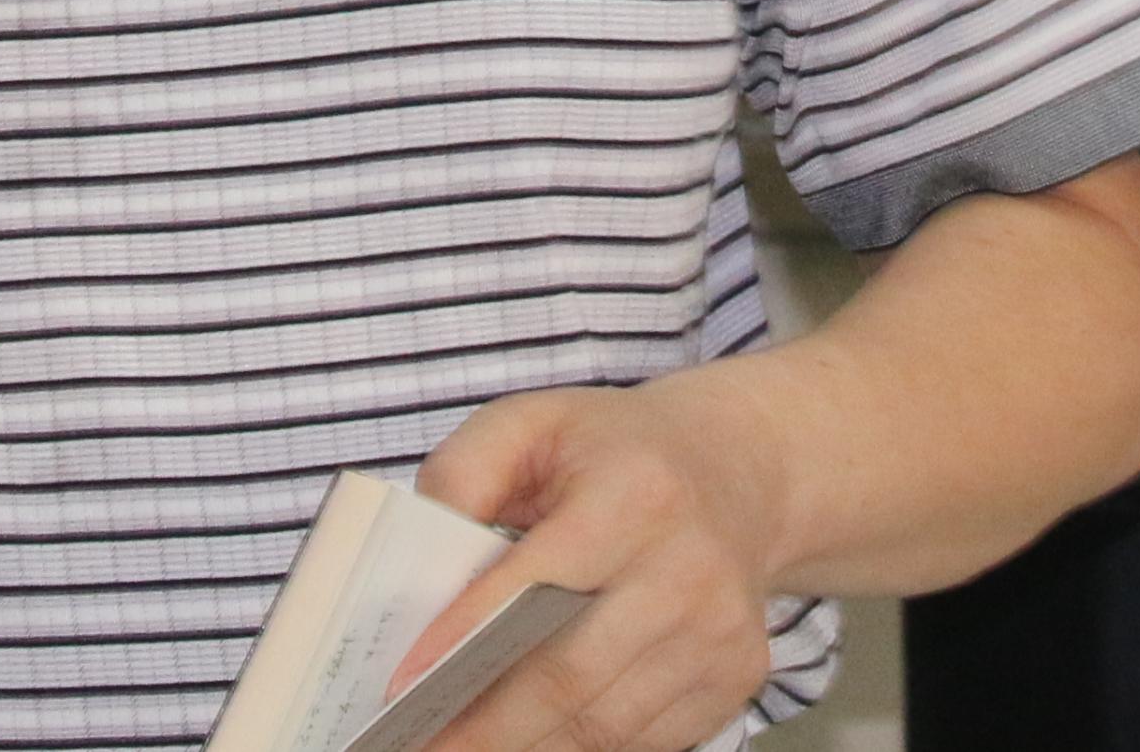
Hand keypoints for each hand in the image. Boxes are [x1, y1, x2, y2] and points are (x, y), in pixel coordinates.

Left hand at [403, 376, 793, 751]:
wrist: (737, 470)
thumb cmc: (616, 450)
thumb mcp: (533, 422)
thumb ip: (464, 474)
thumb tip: (417, 565)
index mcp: (636, 494)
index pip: (536, 584)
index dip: (463, 640)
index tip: (403, 686)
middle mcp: (688, 568)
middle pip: (569, 676)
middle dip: (483, 725)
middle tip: (419, 742)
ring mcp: (720, 631)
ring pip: (603, 723)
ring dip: (527, 746)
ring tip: (463, 747)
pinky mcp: (736, 675)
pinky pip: (643, 738)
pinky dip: (579, 744)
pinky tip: (533, 736)